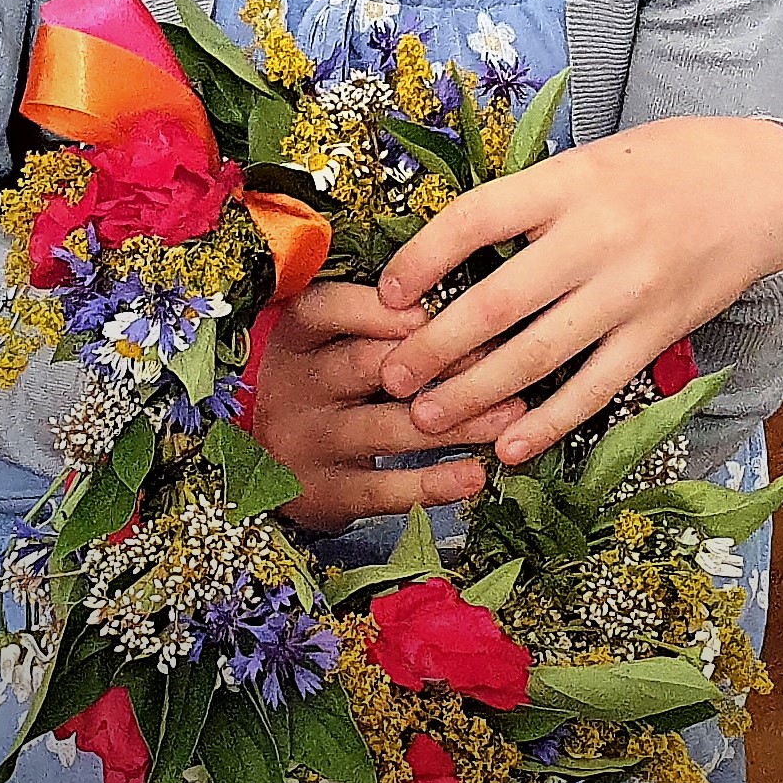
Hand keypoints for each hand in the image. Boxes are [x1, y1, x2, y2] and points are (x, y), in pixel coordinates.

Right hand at [250, 282, 524, 534]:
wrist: (270, 464)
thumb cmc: (327, 381)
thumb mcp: (330, 340)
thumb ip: (379, 315)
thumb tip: (467, 289)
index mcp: (296, 335)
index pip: (327, 309)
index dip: (377, 310)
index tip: (431, 312)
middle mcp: (295, 385)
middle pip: (366, 365)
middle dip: (439, 359)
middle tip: (501, 354)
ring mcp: (310, 442)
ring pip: (387, 428)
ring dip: (455, 422)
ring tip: (511, 413)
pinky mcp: (328, 493)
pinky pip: (385, 489)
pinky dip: (434, 483)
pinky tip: (476, 475)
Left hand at [372, 116, 782, 465]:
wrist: (761, 184)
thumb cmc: (664, 165)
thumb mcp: (593, 159)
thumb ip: (533, 199)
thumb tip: (450, 244)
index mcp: (570, 183)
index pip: (478, 218)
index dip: (423, 256)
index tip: (387, 292)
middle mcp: (596, 238)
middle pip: (496, 301)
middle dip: (434, 345)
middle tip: (389, 376)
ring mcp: (630, 291)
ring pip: (538, 355)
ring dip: (475, 392)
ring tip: (427, 417)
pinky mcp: (658, 333)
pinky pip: (595, 387)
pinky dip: (549, 423)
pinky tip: (509, 447)